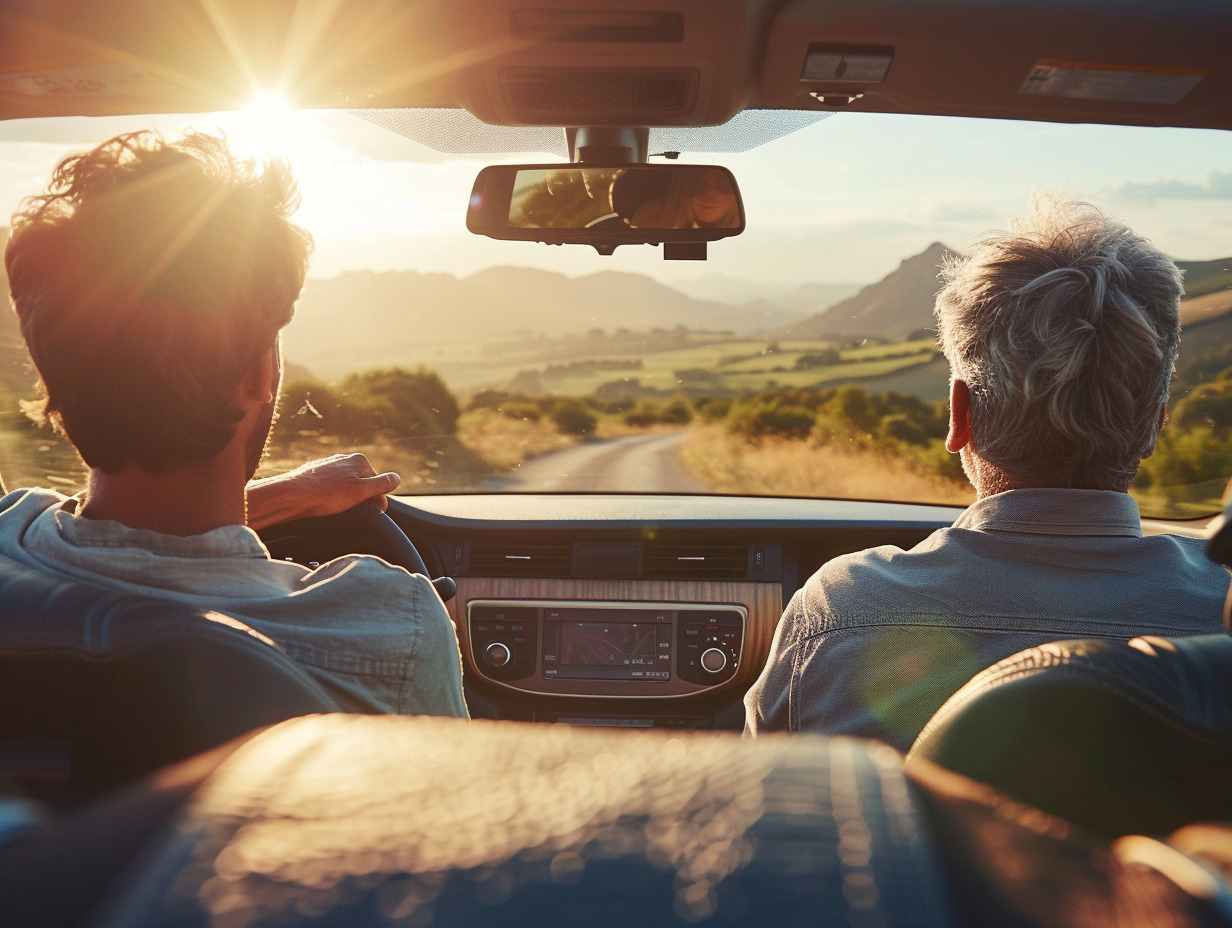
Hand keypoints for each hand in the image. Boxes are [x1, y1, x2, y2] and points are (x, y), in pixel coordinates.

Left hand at [245, 453, 400, 529]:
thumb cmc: (325, 495)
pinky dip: (332, 496)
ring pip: (347, 485)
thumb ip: (382, 484)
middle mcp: (345, 458)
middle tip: (350, 512)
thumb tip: (397, 478)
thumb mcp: (361, 492)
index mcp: (359, 460)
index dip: (377, 501)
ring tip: (334, 508)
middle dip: (360, 499)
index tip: (370, 513)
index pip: (379, 484)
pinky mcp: (317, 473)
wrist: (291, 495)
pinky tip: (324, 503)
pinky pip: (332, 487)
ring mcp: (330, 465)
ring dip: (346, 498)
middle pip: (363, 483)